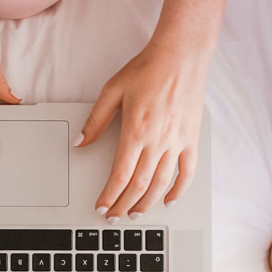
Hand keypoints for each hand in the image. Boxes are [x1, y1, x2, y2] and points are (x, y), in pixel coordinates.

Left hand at [74, 35, 209, 219]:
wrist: (181, 55)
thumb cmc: (147, 69)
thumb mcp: (112, 90)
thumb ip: (96, 120)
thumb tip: (80, 143)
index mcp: (136, 131)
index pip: (120, 174)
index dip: (110, 195)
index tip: (102, 207)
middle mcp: (158, 140)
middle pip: (139, 184)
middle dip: (124, 205)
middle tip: (114, 217)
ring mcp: (177, 141)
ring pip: (161, 183)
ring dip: (147, 203)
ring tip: (135, 214)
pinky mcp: (191, 139)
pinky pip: (187, 171)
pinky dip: (179, 190)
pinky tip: (169, 201)